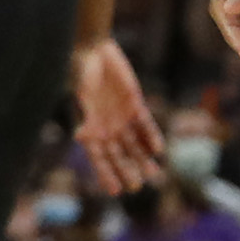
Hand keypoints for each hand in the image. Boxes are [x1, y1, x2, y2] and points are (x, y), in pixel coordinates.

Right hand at [68, 36, 160, 193]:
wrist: (94, 49)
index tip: (113, 191)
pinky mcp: (135, 105)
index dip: (105, 174)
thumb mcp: (81, 95)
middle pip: (118, 155)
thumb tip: (81, 137)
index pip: (98, 158)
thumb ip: (85, 116)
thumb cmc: (80, 72)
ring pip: (134, 144)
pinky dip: (151, 136)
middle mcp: (106, 128)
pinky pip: (145, 125)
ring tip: (154, 174)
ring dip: (143, 159)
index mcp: (89, 129)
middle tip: (137, 186)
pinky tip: (159, 149)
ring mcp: (121, 118)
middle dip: (127, 170)